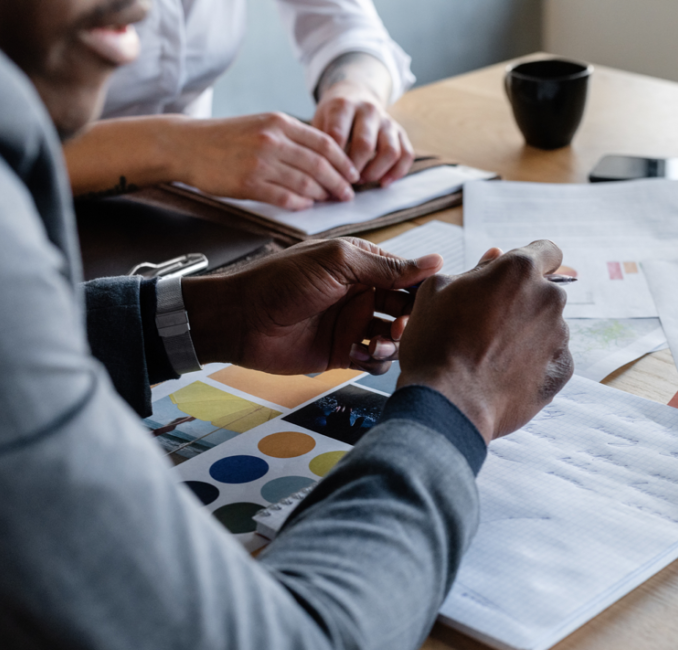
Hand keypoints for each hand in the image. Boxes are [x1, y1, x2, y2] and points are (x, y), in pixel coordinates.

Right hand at [174, 113, 360, 209]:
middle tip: (347, 195)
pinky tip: (305, 206)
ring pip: (304, 183)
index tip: (353, 174)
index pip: (324, 143)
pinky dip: (299, 204)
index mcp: (279, 123)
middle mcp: (272, 140)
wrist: (188, 145)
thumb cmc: (226, 138)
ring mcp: (260, 163)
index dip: (343, 161)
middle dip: (338, 182)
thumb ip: (290, 138)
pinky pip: (283, 198)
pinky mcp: (248, 184)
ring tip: (328, 201)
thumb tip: (323, 159)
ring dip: (320, 195)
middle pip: (319, 165)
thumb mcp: (261, 125)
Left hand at [181, 238, 441, 375]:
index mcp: (362, 266)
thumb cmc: (283, 281)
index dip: (422, 290)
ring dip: (394, 342)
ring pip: (393, 338)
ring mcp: (352, 325)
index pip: (407, 276)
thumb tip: (434, 261)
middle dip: (410, 319)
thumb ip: (386, 266)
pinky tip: (364, 355)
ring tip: (379, 343)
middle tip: (401, 326)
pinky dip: (377, 361)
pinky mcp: (341, 353)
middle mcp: (361, 295)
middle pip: (404, 309)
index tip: (432, 302)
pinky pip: (374, 360)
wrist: (242, 319)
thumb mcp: (338, 263)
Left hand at [312, 85, 413, 187]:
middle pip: (365, 145)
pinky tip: (383, 182)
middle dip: (354, 169)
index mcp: (344, 105)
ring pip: (390, 151)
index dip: (333, 160)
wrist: (355, 94)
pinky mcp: (400, 132)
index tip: (328, 175)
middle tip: (344, 181)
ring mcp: (387, 121)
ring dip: (375, 172)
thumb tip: (319, 178)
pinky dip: (397, 172)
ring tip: (362, 180)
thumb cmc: (333, 116)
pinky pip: (406, 154)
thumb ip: (320, 144)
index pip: (338, 135)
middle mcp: (368, 110)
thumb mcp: (319, 121)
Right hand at [397, 241, 573, 441]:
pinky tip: (504, 375)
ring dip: (528, 334)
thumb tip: (495, 259)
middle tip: (489, 324)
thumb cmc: (435, 344)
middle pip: (545, 292)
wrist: (446, 403)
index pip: (547, 251)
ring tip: (492, 356)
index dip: (532, 261)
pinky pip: (552, 358)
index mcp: (520, 270)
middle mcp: (548, 298)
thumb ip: (475, 269)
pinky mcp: (562, 370)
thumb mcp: (437, 290)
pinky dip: (534, 364)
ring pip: (548, 326)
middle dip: (524, 302)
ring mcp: (559, 336)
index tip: (518, 278)